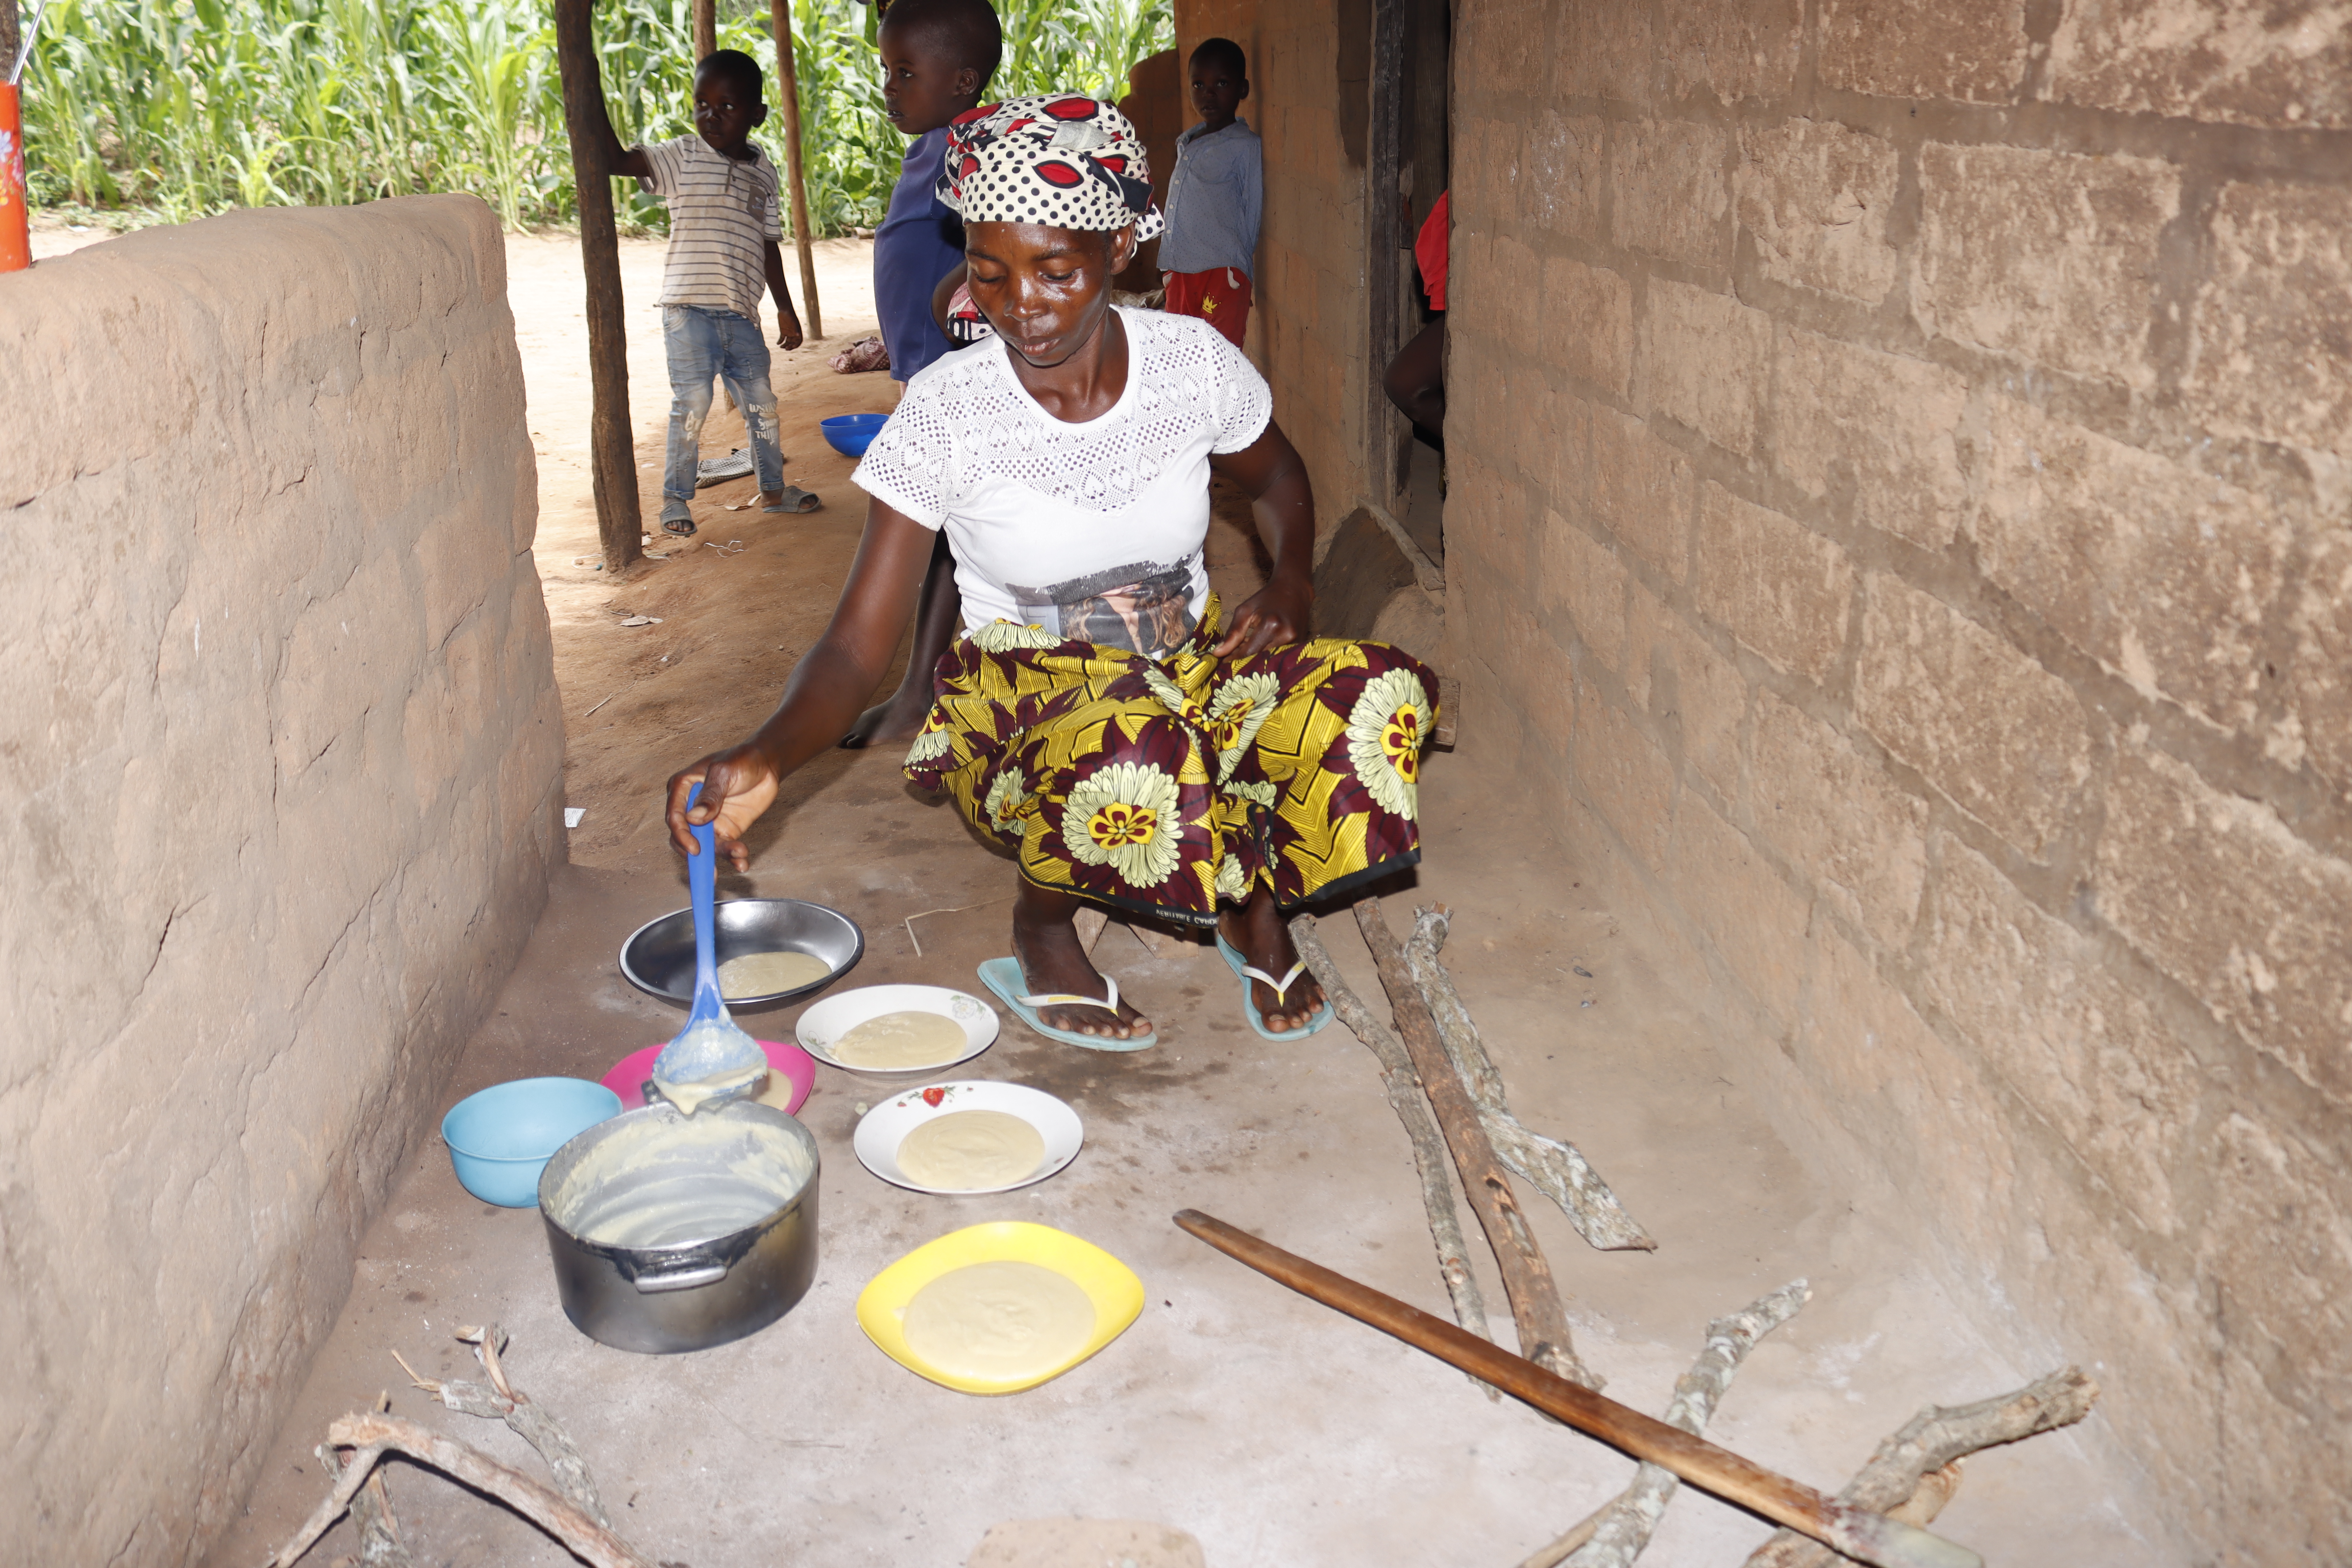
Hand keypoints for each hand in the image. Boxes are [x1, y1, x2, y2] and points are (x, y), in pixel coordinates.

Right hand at [665, 742, 783, 871]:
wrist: (767, 765)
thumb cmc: (742, 760)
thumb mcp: (724, 773)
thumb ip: (710, 795)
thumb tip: (693, 818)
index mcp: (683, 788)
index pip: (675, 817)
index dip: (682, 835)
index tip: (695, 849)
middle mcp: (691, 807)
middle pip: (684, 837)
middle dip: (697, 855)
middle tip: (710, 868)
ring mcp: (708, 821)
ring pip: (706, 846)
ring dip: (721, 855)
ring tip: (740, 855)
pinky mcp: (725, 830)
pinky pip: (724, 848)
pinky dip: (732, 857)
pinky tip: (742, 863)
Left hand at [777, 314, 803, 350]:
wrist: (784, 310)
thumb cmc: (790, 315)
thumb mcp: (793, 322)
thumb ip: (795, 328)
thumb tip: (798, 335)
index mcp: (798, 332)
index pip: (798, 341)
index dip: (796, 345)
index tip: (792, 347)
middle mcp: (793, 333)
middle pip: (792, 343)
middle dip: (790, 346)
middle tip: (786, 348)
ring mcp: (788, 332)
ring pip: (787, 341)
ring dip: (785, 345)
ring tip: (781, 347)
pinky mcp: (783, 331)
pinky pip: (782, 338)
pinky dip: (780, 341)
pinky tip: (777, 344)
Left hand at [1214, 571, 1310, 658]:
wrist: (1295, 588)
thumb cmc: (1266, 598)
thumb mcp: (1245, 611)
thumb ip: (1232, 633)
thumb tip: (1217, 653)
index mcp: (1270, 625)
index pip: (1249, 652)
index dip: (1234, 659)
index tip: (1223, 663)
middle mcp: (1285, 636)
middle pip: (1260, 659)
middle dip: (1245, 662)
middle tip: (1233, 661)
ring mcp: (1296, 642)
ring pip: (1270, 660)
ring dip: (1256, 659)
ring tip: (1246, 652)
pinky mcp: (1301, 644)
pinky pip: (1280, 656)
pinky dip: (1268, 655)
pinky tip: (1260, 649)